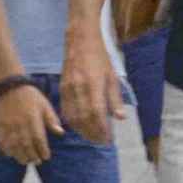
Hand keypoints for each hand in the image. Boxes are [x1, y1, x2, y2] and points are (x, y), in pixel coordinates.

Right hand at [0, 83, 62, 164]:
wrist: (10, 86)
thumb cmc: (31, 96)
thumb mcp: (45, 105)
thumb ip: (52, 120)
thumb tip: (60, 133)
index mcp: (33, 119)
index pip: (39, 139)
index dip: (42, 150)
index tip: (46, 156)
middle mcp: (20, 124)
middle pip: (26, 145)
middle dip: (32, 156)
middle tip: (37, 162)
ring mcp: (8, 125)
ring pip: (13, 146)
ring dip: (19, 156)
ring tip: (25, 161)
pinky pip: (0, 141)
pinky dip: (5, 150)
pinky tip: (10, 154)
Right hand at [59, 23, 124, 144]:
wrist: (80, 42)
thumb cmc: (100, 58)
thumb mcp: (112, 76)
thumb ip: (115, 98)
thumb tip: (120, 117)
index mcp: (94, 84)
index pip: (97, 113)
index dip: (101, 129)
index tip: (108, 138)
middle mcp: (79, 88)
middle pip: (84, 118)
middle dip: (92, 133)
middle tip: (101, 140)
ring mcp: (68, 89)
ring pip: (72, 117)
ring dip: (82, 130)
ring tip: (91, 136)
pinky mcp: (61, 89)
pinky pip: (64, 111)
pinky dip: (71, 122)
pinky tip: (79, 127)